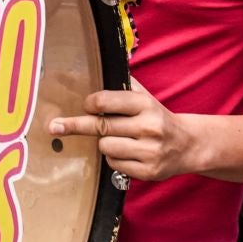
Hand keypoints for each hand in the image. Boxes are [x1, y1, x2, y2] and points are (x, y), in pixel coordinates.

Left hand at [49, 85, 201, 182]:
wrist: (188, 145)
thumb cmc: (157, 117)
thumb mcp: (145, 96)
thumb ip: (123, 85)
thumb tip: (96, 69)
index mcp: (145, 105)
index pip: (106, 101)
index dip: (90, 104)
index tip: (85, 105)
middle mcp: (149, 127)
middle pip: (100, 127)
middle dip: (75, 125)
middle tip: (54, 126)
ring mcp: (149, 151)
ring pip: (105, 147)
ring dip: (104, 143)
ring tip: (117, 139)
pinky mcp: (148, 171)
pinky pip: (114, 164)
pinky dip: (114, 158)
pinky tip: (127, 153)